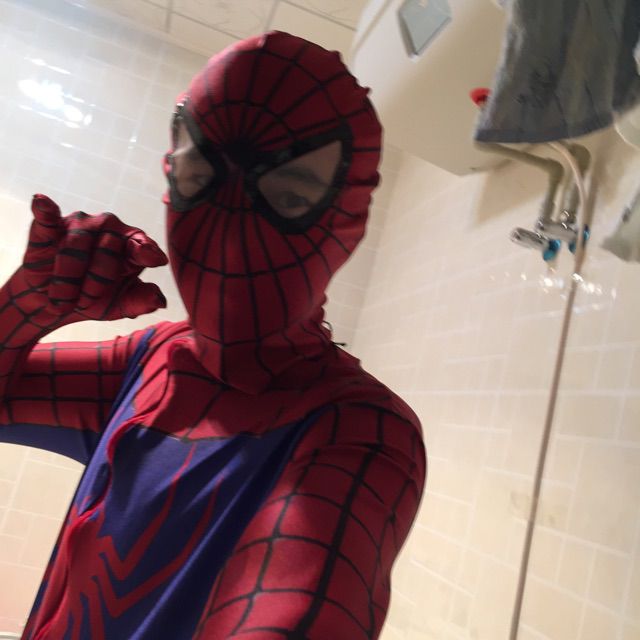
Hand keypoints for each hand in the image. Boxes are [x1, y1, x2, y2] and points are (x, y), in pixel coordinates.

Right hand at [12, 194, 167, 327]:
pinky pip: (47, 218)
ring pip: (77, 246)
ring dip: (69, 279)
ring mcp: (79, 225)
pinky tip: (41, 201)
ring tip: (64, 301)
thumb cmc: (95, 300)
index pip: (142, 244)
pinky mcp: (49, 229)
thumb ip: (142, 301)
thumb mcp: (121, 306)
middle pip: (108, 249)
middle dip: (96, 283)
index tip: (154, 259)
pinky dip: (44, 209)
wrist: (56, 305)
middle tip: (84, 303)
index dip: (147, 251)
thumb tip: (160, 301)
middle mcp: (109, 228)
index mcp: (132, 245)